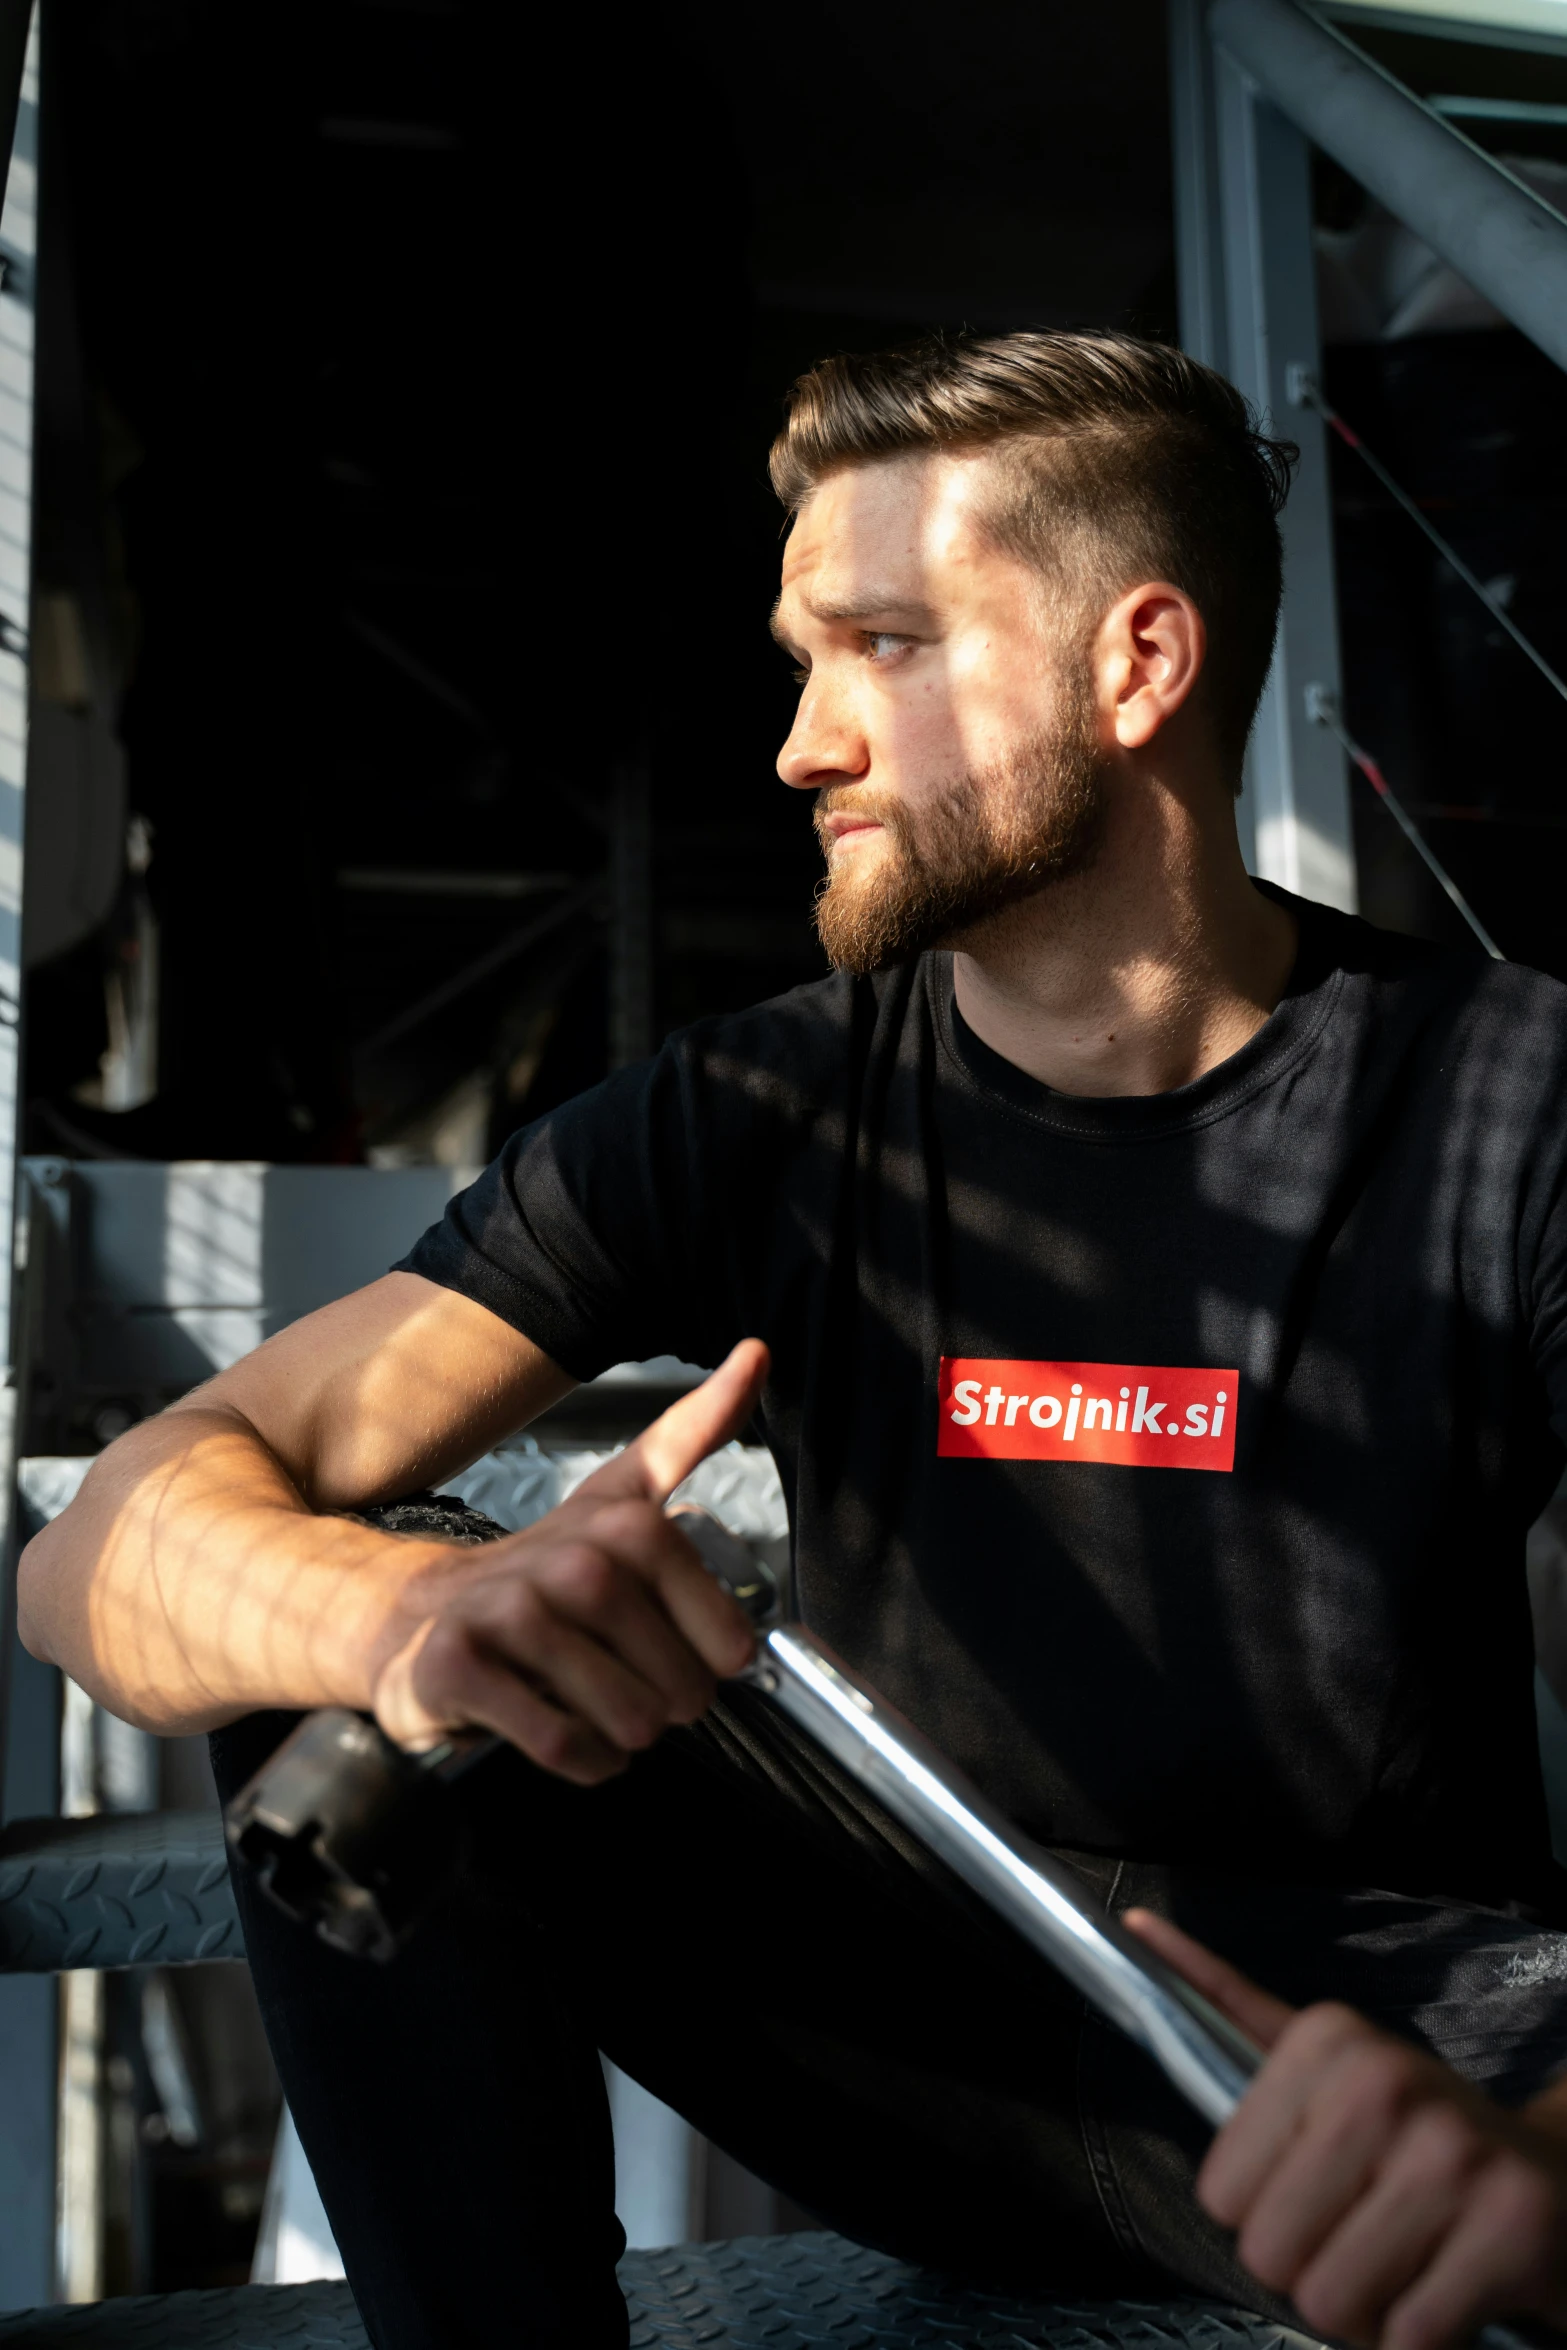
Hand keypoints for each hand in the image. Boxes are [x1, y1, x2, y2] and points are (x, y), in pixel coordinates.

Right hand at [369, 1339, 769, 1782]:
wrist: (412, 1616)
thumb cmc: (538, 1573)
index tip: (710, 1660)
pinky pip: (556, 1739)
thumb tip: (757, 1351)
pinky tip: (582, 1748)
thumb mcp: (619, 1494)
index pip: (718, 1619)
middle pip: (671, 1674)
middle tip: (651, 1699)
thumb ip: (691, 1432)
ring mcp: (508, 1613)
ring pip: (621, 1710)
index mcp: (621, 1521)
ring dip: (628, 1734)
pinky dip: (583, 1759)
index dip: (718, 1654)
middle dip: (673, 1704)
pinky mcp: (458, 1668)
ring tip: (615, 1722)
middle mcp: (569, 1560)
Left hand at [1127, 1908, 1566, 2349]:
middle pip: (1270, 2253)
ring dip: (1363, 2311)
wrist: (1551, 2173)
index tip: (1307, 2191)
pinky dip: (1417, 2339)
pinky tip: (1442, 2288)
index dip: (1259, 2215)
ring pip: (1333, 2302)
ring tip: (1399, 2261)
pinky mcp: (1510, 2232)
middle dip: (1308, 2269)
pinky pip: (1409, 2338)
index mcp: (1326, 2040)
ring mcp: (1452, 2156)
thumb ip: (1223, 2001)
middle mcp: (1387, 2084)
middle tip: (1358, 2236)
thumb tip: (1134, 1928)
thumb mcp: (1319, 2057)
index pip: (1221, 2191)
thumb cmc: (1414, 2130)